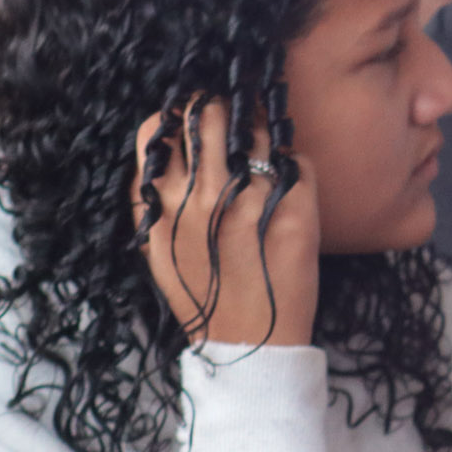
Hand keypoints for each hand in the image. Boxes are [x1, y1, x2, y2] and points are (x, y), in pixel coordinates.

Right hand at [134, 100, 317, 348]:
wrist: (247, 343)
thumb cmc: (201, 293)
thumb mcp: (158, 245)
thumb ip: (154, 198)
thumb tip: (164, 148)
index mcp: (161, 205)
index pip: (156, 130)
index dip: (176, 114)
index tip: (192, 116)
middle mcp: (201, 196)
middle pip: (210, 116)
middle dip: (223, 109)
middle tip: (235, 116)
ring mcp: (249, 200)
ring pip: (258, 130)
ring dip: (262, 130)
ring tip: (264, 143)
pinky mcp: (294, 210)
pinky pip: (296, 160)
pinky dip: (294, 162)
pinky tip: (289, 176)